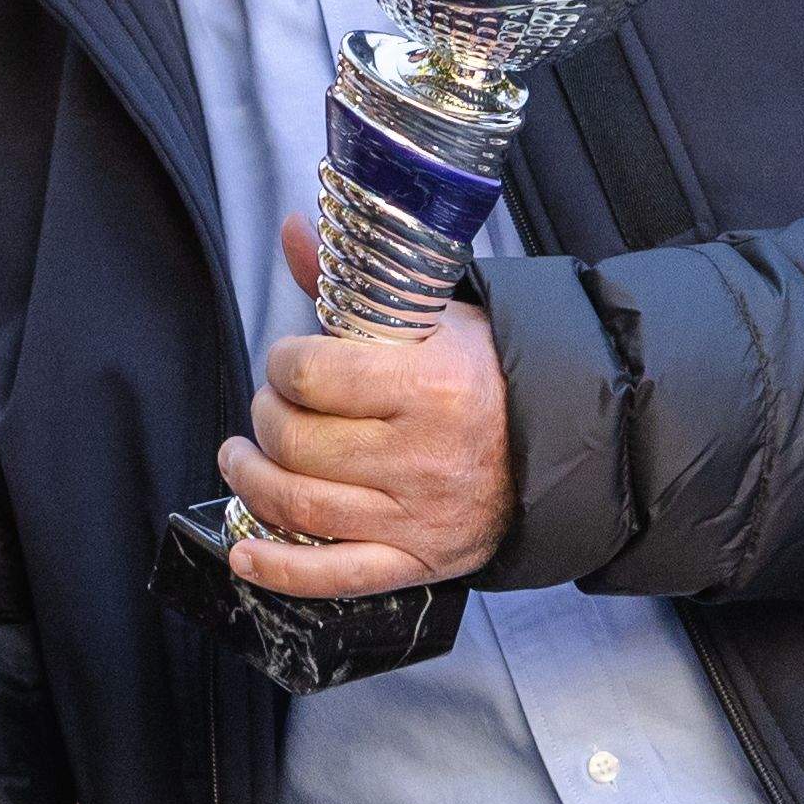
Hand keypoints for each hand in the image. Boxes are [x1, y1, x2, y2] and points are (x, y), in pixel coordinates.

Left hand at [216, 211, 510, 598]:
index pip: (312, 377)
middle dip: (264, 420)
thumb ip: (352, 283)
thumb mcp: (432, 317)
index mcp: (429, 384)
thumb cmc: (490, 375)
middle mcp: (422, 455)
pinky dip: (280, 569)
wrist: (562, 443)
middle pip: (297, 443)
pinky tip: (244, 550)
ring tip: (241, 458)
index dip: (281, 364)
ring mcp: (417, 515)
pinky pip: (335, 575)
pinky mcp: (418, 560)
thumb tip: (293, 228)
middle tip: (269, 407)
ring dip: (251, 481)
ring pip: (300, 506)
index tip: (285, 361)